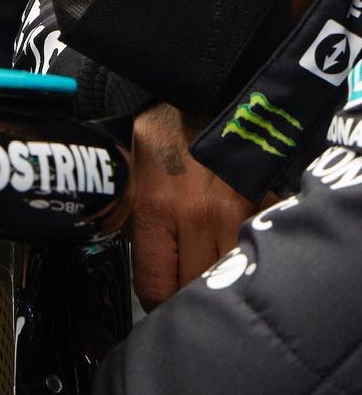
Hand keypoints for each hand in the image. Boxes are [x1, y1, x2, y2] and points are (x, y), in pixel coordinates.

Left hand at [129, 102, 258, 307]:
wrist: (205, 89)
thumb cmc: (163, 134)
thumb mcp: (131, 179)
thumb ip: (136, 228)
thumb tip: (146, 274)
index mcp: (155, 209)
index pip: (156, 288)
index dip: (157, 305)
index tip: (161, 301)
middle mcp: (197, 214)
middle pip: (195, 290)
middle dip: (188, 296)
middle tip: (185, 291)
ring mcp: (235, 209)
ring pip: (228, 275)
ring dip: (219, 281)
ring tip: (210, 275)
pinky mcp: (263, 201)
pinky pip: (254, 247)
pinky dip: (244, 256)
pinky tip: (234, 252)